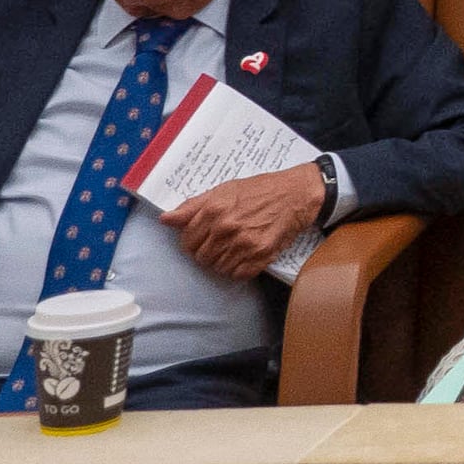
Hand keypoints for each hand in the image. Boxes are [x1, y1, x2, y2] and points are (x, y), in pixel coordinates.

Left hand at [166, 161, 330, 280]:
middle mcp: (226, 228)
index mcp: (213, 210)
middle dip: (208, 253)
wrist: (297, 193)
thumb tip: (165, 219)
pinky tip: (246, 256)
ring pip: (219, 268)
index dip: (192, 242)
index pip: (187, 241)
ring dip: (224, 262)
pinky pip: (238, 274)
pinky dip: (240, 269)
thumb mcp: (224, 190)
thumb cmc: (261, 189)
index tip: (203, 238)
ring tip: (235, 248)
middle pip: (201, 258)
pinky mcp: (261, 255)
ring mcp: (244, 243)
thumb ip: (192, 206)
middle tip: (221, 243)